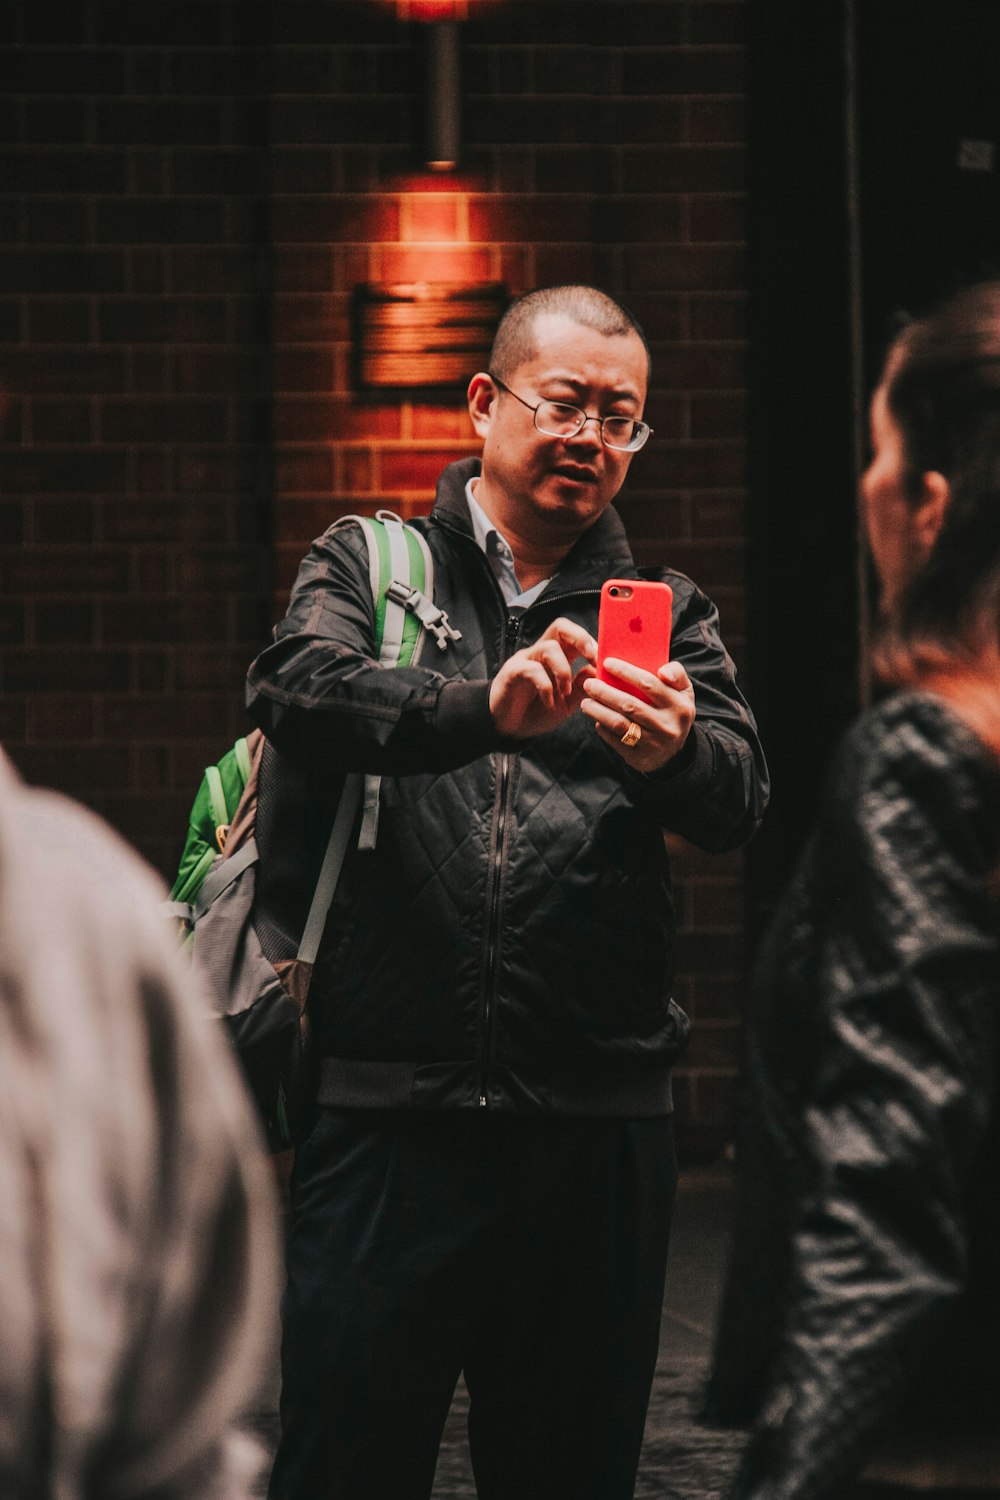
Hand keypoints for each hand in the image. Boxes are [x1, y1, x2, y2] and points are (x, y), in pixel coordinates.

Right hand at [489, 618, 596, 738]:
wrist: (507, 729)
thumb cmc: (536, 711)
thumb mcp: (567, 703)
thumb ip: (582, 688)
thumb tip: (598, 672)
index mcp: (557, 657)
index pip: (575, 635)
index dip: (592, 643)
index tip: (604, 663)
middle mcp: (541, 653)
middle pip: (561, 626)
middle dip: (581, 638)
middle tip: (592, 658)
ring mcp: (526, 660)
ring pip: (549, 648)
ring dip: (563, 671)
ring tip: (565, 693)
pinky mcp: (512, 672)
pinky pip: (532, 670)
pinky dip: (546, 687)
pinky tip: (549, 702)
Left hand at [581, 657, 694, 770]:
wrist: (674, 753)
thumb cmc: (673, 711)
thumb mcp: (684, 692)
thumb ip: (676, 674)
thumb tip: (662, 671)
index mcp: (678, 706)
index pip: (649, 684)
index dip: (626, 672)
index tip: (607, 663)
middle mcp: (666, 726)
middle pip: (630, 705)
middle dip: (605, 693)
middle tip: (589, 684)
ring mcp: (652, 744)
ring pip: (619, 724)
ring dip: (598, 711)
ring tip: (586, 702)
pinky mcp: (639, 757)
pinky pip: (615, 741)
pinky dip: (603, 729)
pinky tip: (597, 719)